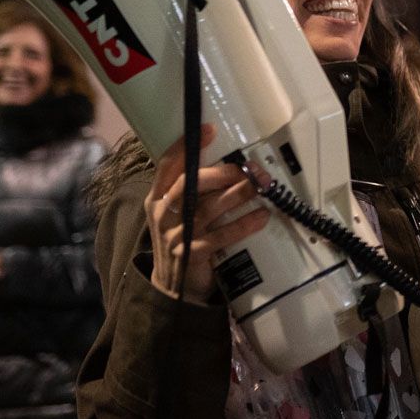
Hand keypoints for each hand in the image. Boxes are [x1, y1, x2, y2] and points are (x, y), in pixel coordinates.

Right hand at [144, 125, 269, 302]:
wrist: (175, 288)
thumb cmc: (183, 240)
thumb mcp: (179, 213)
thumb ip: (194, 190)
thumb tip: (231, 164)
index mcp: (157, 199)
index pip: (167, 166)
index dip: (186, 146)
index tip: (210, 129)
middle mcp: (163, 214)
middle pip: (189, 184)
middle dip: (222, 172)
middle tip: (248, 169)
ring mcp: (176, 236)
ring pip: (209, 208)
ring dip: (239, 194)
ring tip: (261, 187)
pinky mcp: (191, 255)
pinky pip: (221, 236)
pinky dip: (244, 224)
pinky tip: (262, 216)